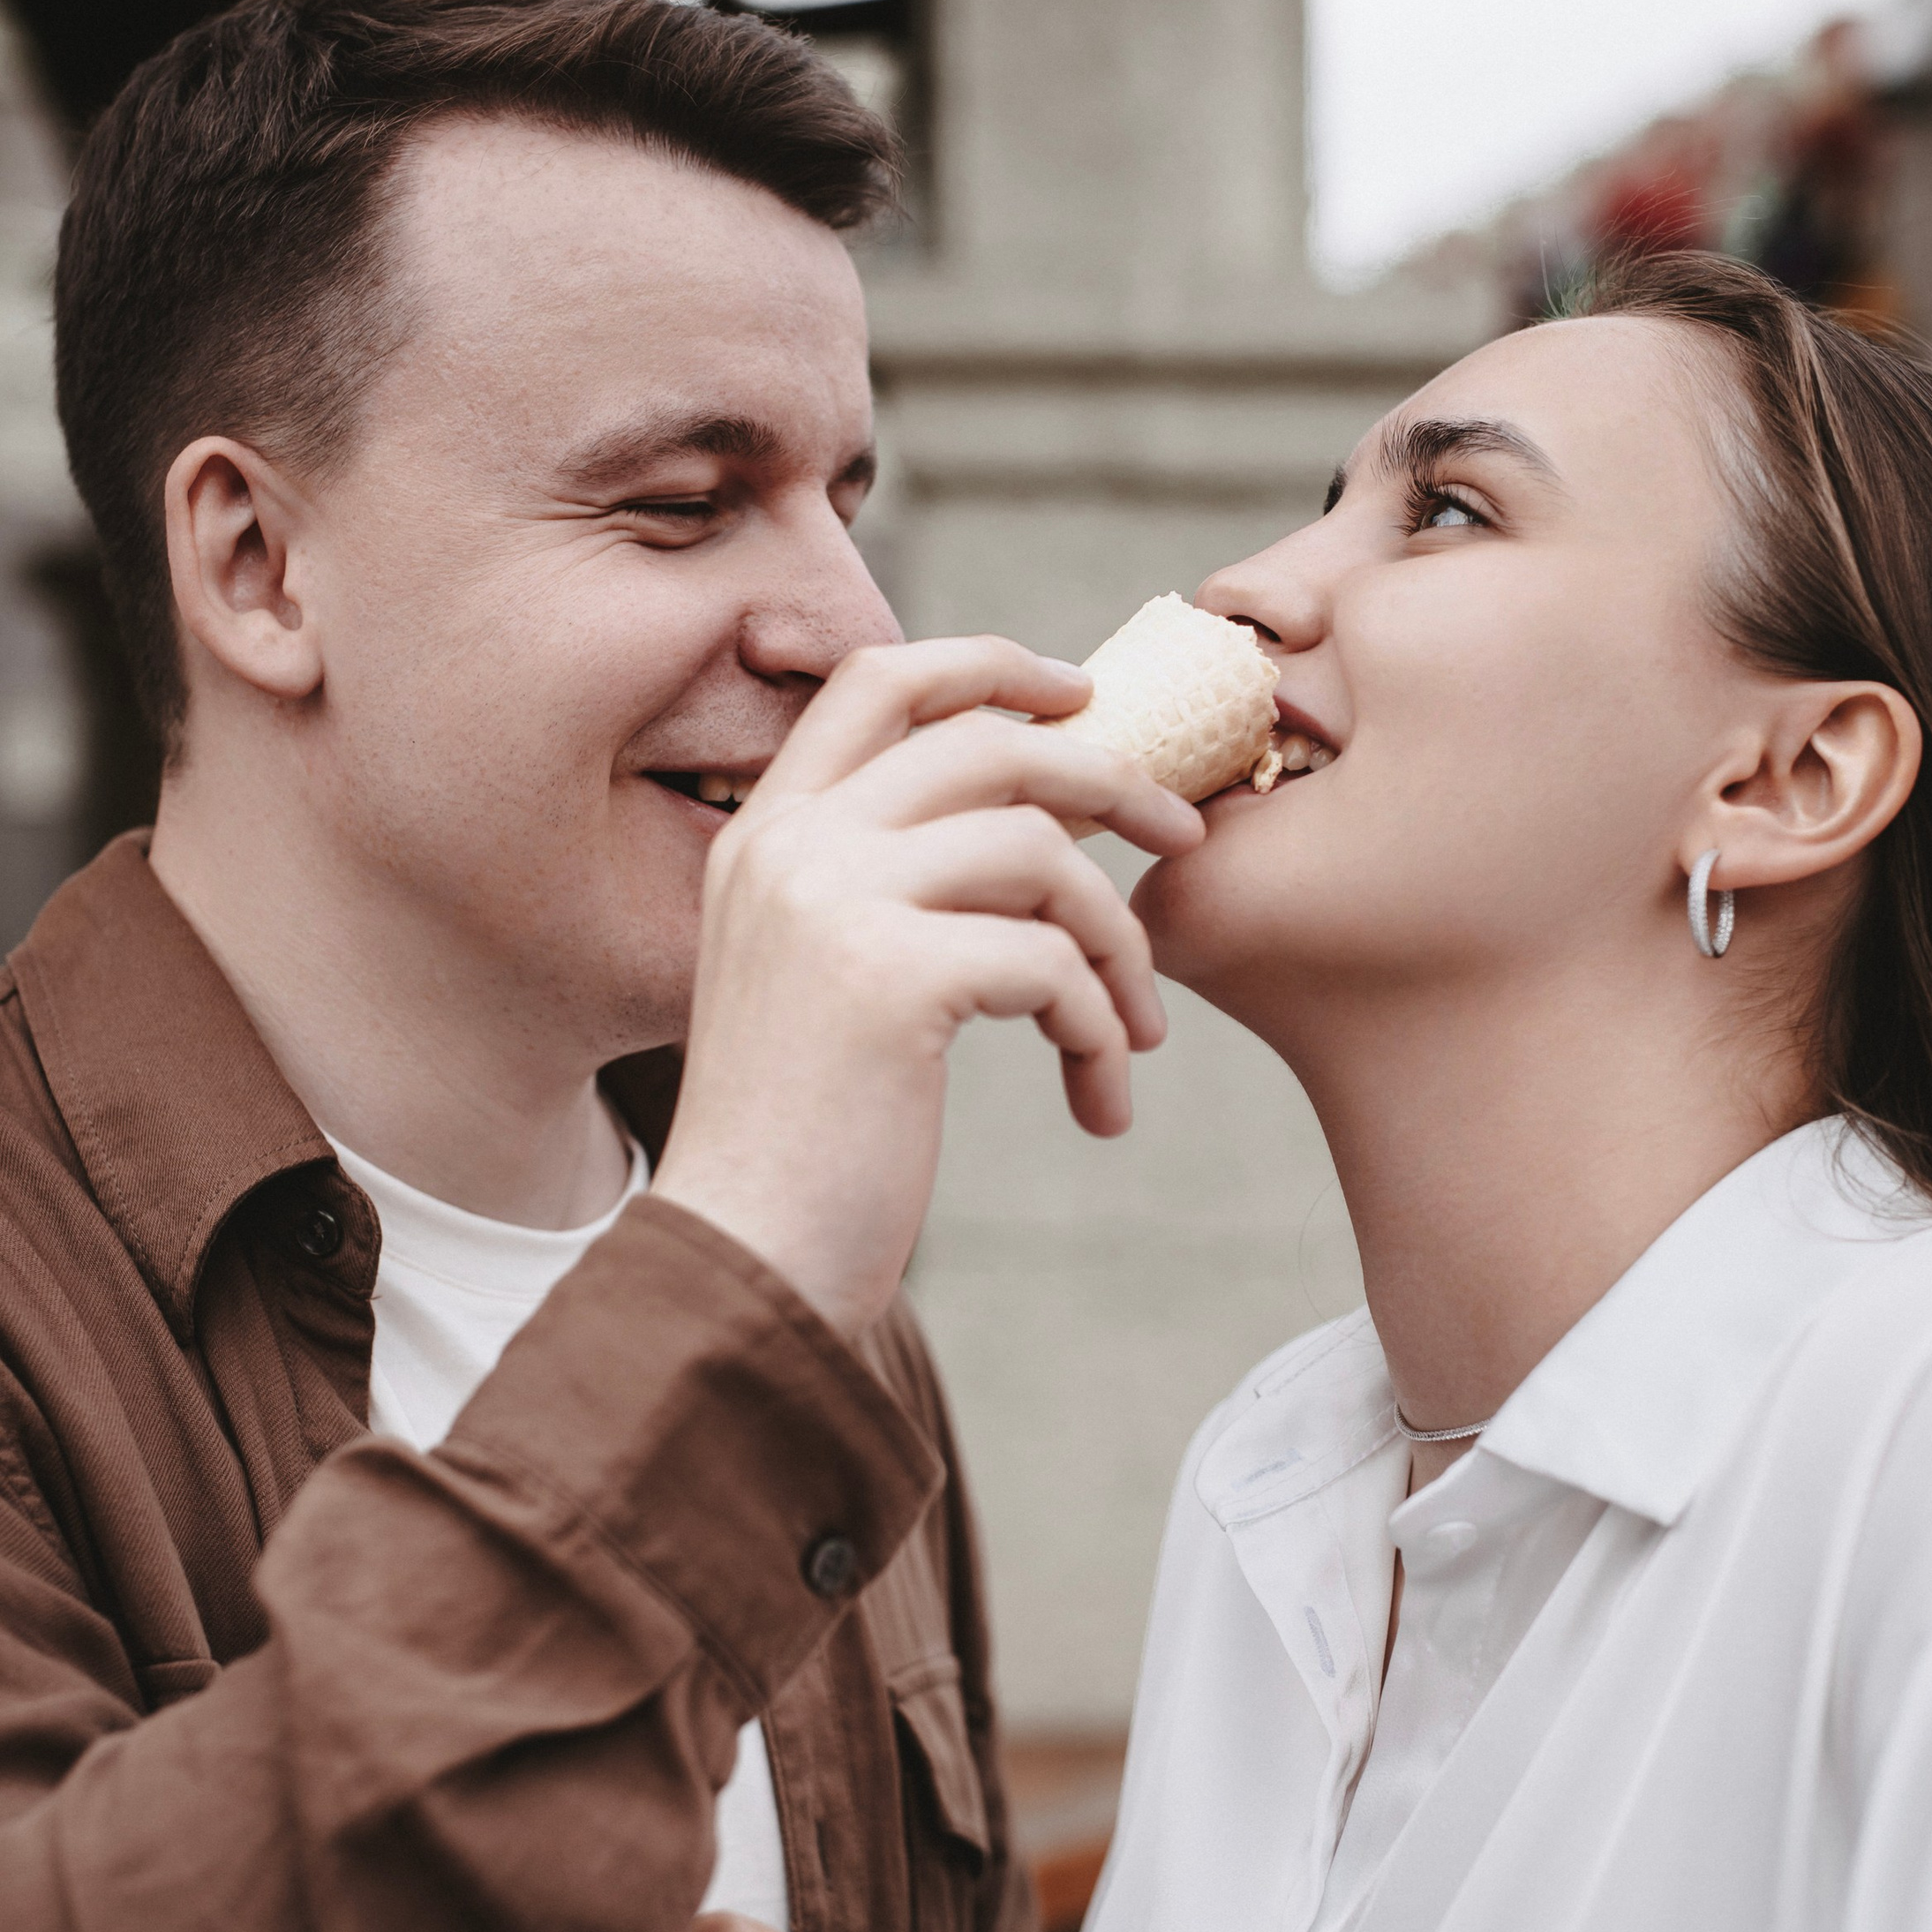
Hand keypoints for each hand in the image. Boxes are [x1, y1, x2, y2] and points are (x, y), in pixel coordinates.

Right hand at [651, 637, 1203, 1334]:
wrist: (747, 1263)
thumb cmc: (807, 1142)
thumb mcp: (824, 977)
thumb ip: (890, 887)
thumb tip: (1035, 817)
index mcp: (767, 835)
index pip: (880, 680)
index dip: (991, 668)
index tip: (1079, 694)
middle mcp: (788, 846)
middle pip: (990, 746)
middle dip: (1112, 781)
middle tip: (1184, 837)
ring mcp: (832, 901)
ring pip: (1040, 852)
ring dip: (1119, 939)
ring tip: (1135, 1027)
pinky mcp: (889, 975)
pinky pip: (1053, 961)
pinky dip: (1101, 1025)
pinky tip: (1097, 1097)